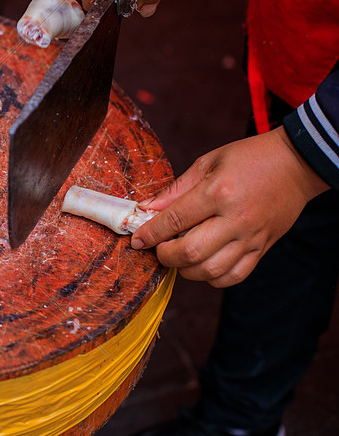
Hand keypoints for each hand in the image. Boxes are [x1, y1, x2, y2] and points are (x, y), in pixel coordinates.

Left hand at [131, 128, 329, 286]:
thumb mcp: (208, 162)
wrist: (297, 164)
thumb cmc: (249, 158)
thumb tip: (147, 210)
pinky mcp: (263, 249)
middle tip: (158, 247)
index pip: (175, 220)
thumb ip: (176, 190)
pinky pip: (234, 276)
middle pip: (190, 252)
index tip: (137, 240)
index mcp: (218, 192)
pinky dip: (212, 277)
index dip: (150, 233)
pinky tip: (203, 263)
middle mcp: (236, 219)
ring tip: (179, 256)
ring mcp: (251, 237)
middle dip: (165, 255)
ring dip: (186, 270)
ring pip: (211, 271)